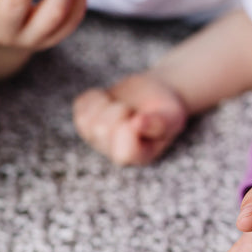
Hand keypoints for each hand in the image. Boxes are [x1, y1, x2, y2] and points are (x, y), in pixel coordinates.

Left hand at [72, 72, 186, 165]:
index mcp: (138, 156)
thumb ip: (158, 124)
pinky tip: (109, 100)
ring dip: (105, 103)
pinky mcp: (85, 121)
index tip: (138, 116)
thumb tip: (137, 123)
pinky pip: (80, 105)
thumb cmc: (164, 109)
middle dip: (119, 110)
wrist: (152, 94)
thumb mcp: (171, 116)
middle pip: (101, 130)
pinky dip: (95, 96)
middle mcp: (113, 152)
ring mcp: (96, 138)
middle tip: (131, 110)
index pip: (123, 154)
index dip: (128, 129)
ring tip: (120, 105)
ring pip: (85, 120)